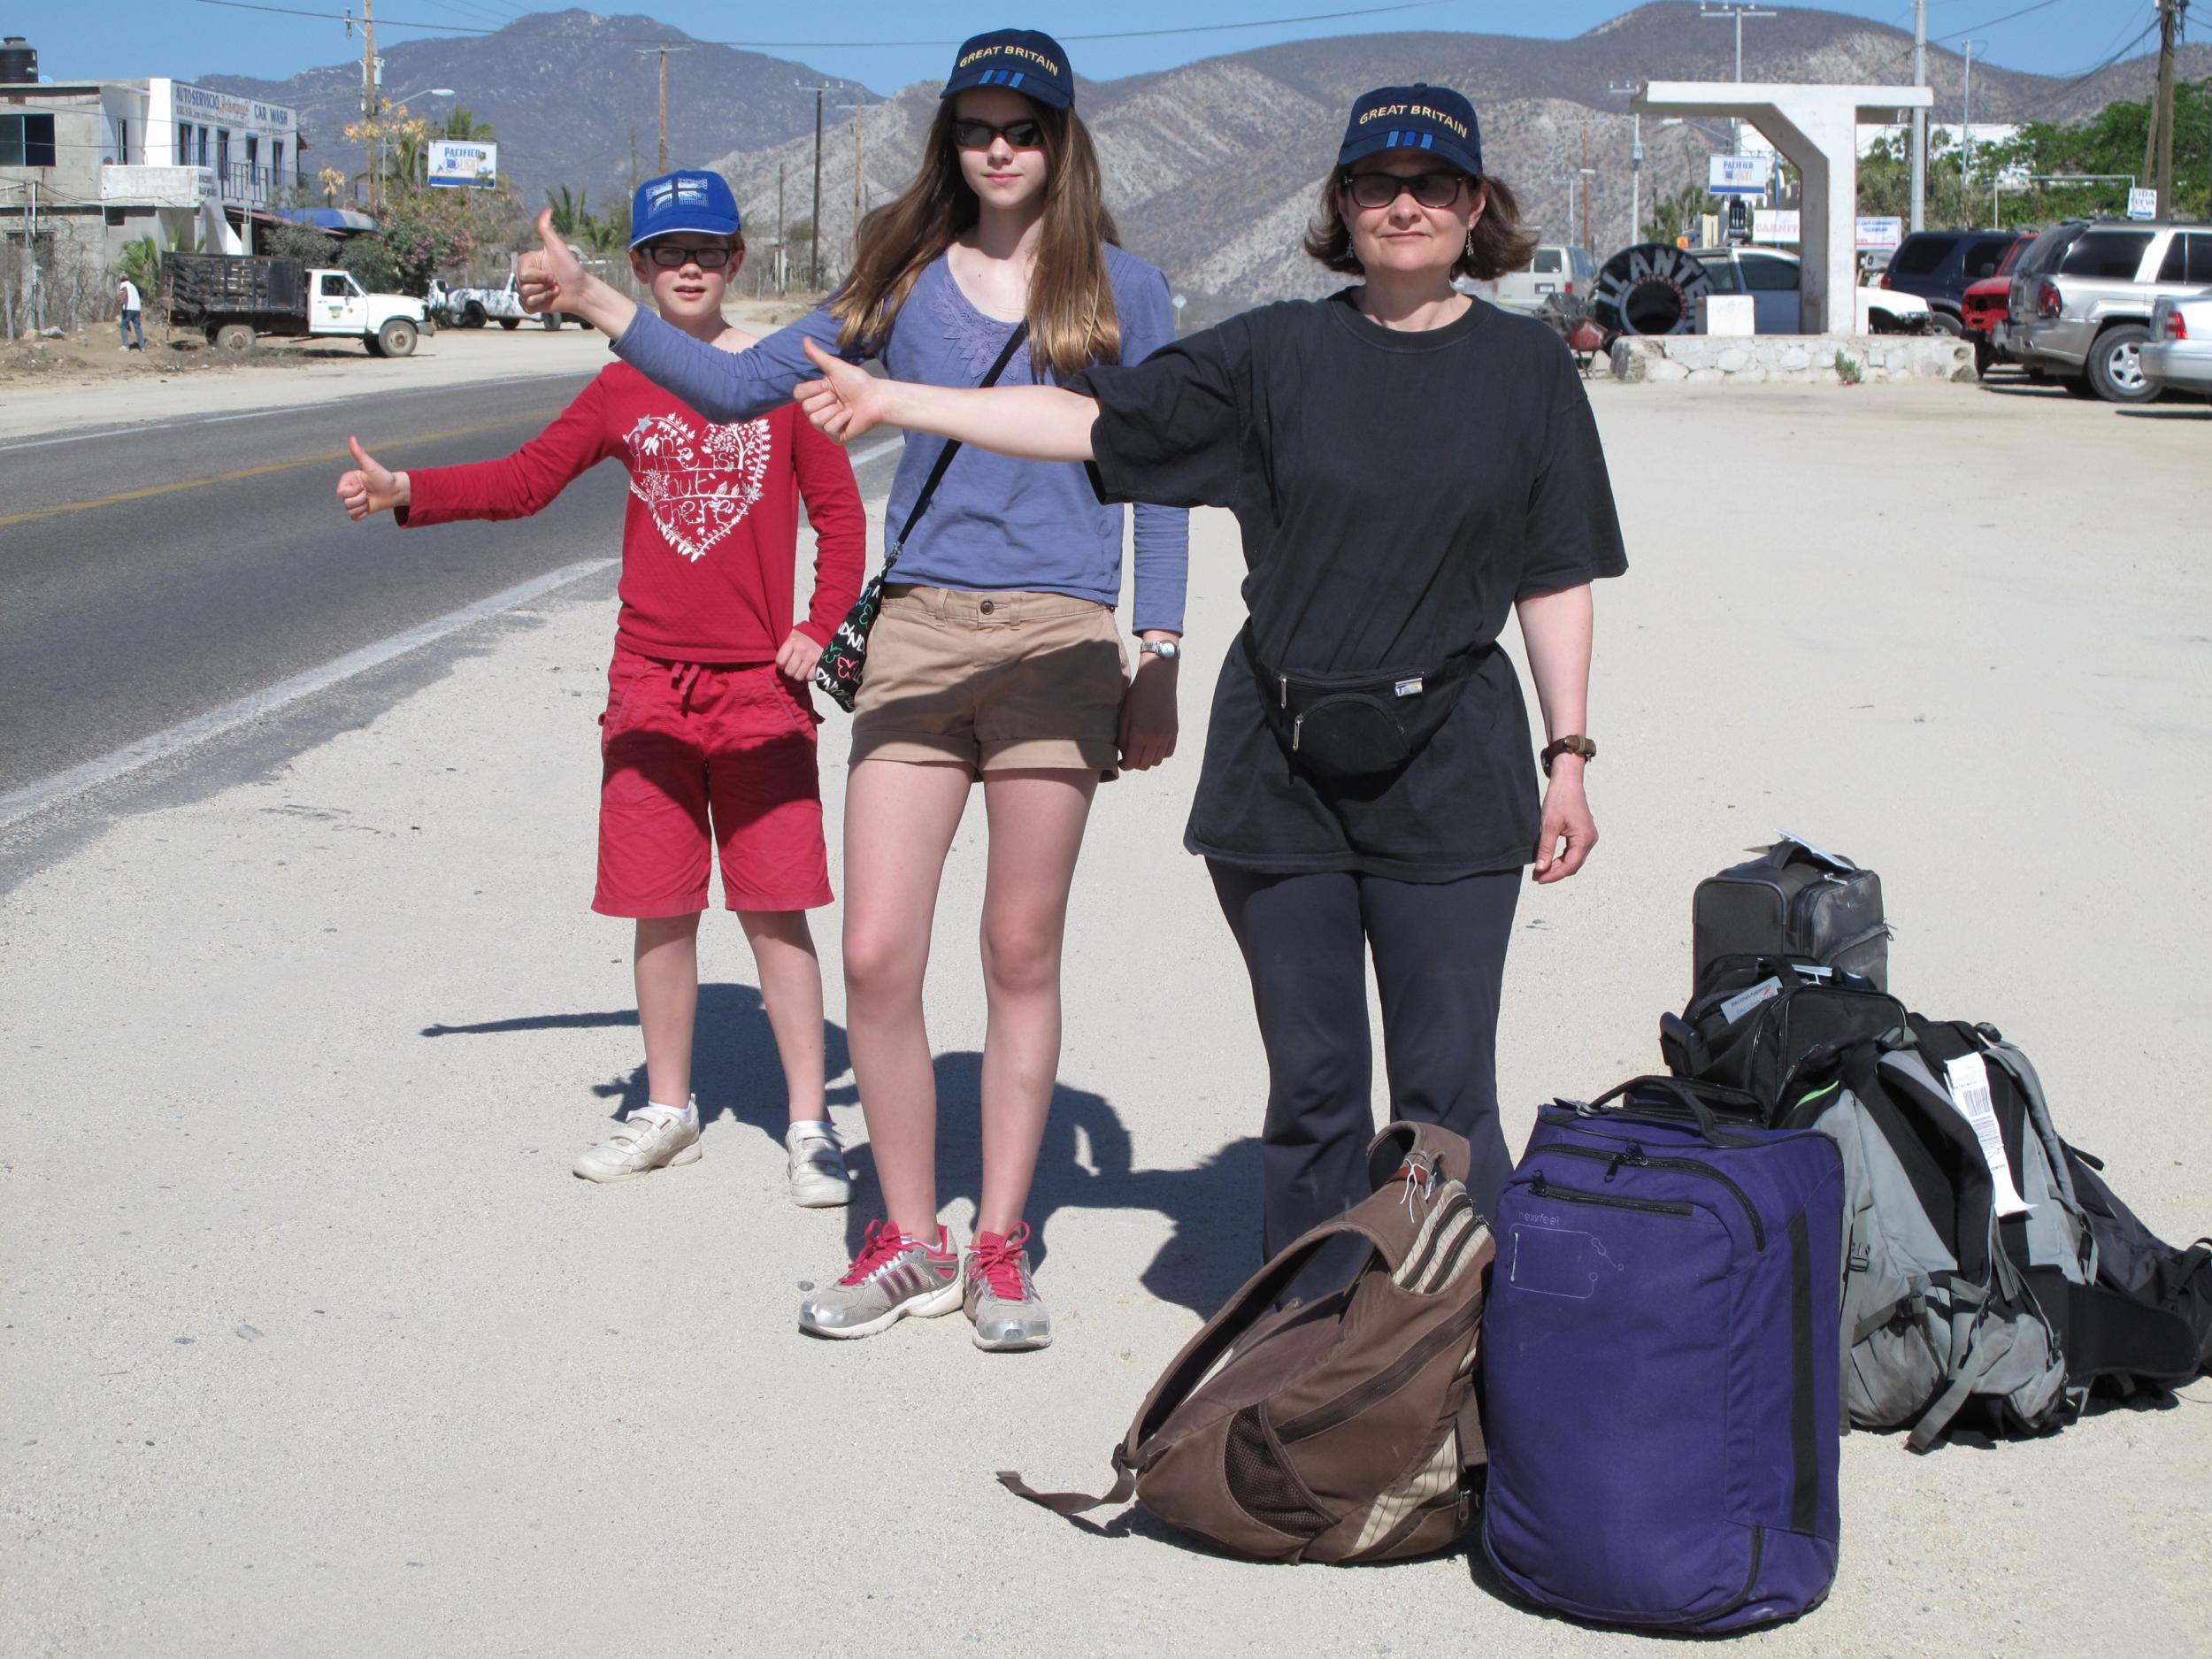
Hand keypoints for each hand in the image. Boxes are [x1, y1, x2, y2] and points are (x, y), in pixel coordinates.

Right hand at [336, 435, 407, 518]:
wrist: (395, 490)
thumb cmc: (383, 476)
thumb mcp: (371, 466)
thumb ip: (359, 453)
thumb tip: (351, 437)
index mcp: (348, 480)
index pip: (341, 491)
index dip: (354, 491)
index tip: (364, 486)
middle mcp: (348, 490)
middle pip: (345, 502)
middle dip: (360, 499)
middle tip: (369, 493)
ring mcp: (353, 500)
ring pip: (350, 510)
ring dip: (363, 507)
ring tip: (370, 500)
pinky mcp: (358, 510)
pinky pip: (354, 517)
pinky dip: (362, 514)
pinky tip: (369, 507)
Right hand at [518, 209, 584, 315]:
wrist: (581, 292)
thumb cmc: (571, 269)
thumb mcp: (558, 248)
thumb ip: (547, 230)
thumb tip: (547, 209)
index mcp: (527, 262)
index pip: (523, 273)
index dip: (538, 277)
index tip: (552, 275)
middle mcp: (525, 276)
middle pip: (522, 285)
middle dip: (542, 286)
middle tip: (555, 283)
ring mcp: (527, 290)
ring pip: (525, 296)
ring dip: (543, 295)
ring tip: (554, 291)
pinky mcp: (531, 304)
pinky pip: (527, 306)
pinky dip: (540, 304)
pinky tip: (550, 300)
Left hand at [777, 629, 824, 683]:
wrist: (821, 634)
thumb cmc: (802, 638)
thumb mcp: (790, 637)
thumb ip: (782, 649)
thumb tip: (770, 662)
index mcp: (791, 641)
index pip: (779, 662)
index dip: (781, 664)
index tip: (785, 660)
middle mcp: (801, 649)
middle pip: (789, 672)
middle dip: (790, 670)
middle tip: (794, 665)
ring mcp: (812, 656)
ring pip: (799, 677)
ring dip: (799, 674)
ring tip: (801, 667)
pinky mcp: (820, 663)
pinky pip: (810, 677)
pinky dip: (809, 675)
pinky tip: (809, 668)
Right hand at [796, 336, 888, 442]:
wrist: (876, 398)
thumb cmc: (858, 382)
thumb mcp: (835, 367)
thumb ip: (818, 356)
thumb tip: (805, 338)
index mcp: (815, 395)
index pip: (798, 394)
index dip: (813, 389)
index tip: (828, 385)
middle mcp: (817, 410)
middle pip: (806, 408)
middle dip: (826, 400)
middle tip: (840, 397)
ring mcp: (825, 425)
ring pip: (815, 420)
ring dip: (834, 410)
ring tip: (846, 407)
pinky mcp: (835, 436)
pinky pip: (829, 429)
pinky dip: (842, 419)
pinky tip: (850, 415)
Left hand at [1117, 648, 1179, 771]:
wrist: (1157, 680)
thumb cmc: (1136, 696)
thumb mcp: (1124, 716)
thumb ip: (1122, 738)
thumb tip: (1123, 755)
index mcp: (1139, 734)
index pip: (1132, 763)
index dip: (1124, 765)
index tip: (1120, 762)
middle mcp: (1154, 738)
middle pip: (1144, 765)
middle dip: (1135, 764)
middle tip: (1129, 756)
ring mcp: (1166, 736)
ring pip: (1157, 761)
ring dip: (1148, 759)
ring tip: (1141, 750)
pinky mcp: (1174, 732)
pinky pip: (1168, 753)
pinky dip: (1160, 753)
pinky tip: (1152, 745)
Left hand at [1532, 762, 1595, 883]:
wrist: (1568, 781)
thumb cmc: (1560, 799)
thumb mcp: (1549, 825)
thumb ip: (1546, 848)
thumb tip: (1541, 868)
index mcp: (1584, 838)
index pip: (1569, 865)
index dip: (1554, 875)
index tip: (1538, 879)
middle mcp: (1590, 840)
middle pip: (1573, 864)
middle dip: (1555, 872)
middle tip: (1537, 877)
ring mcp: (1589, 837)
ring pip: (1574, 859)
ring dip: (1558, 866)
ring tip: (1541, 870)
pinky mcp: (1584, 833)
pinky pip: (1574, 851)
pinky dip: (1562, 857)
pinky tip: (1550, 859)